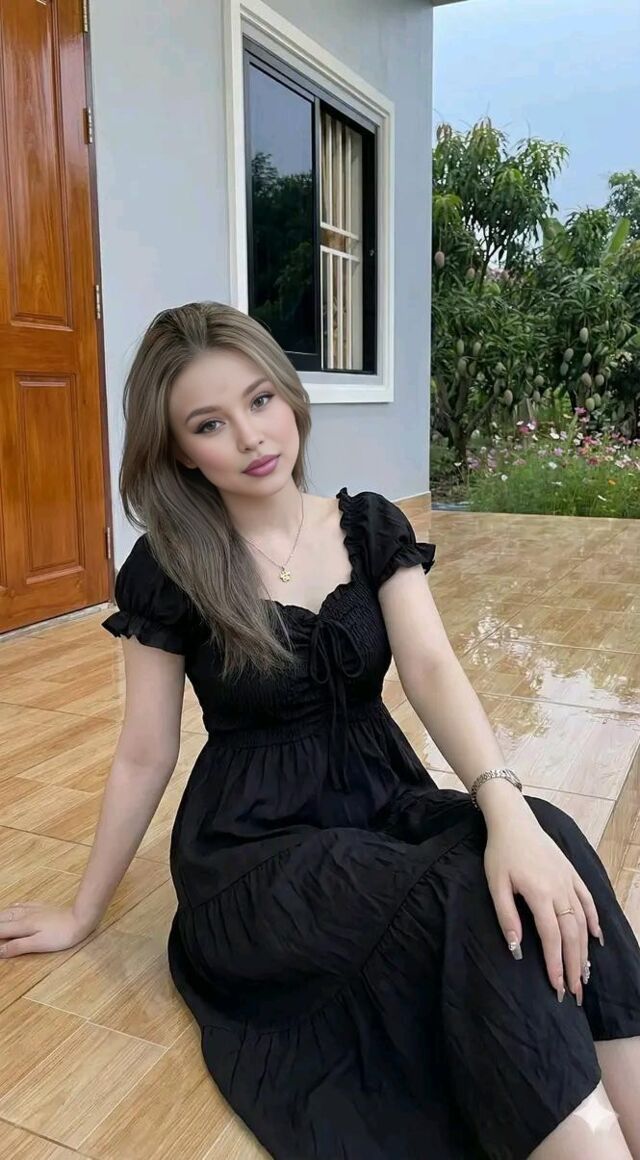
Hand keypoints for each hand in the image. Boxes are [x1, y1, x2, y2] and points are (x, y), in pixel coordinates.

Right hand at [0, 902, 96, 957]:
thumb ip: (18, 947)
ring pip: (10, 910)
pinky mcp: (42, 906)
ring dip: (0, 916)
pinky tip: (12, 908)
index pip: (0, 930)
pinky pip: (22, 905)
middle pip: (2, 918)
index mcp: (22, 925)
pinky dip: (12, 908)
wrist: (80, 918)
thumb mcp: (39, 944)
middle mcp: (25, 915)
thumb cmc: (61, 935)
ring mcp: (33, 909)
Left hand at [483, 796, 601, 1003]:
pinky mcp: (572, 874)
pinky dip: (593, 921)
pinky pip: (588, 901)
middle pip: (572, 935)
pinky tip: (596, 938)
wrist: (514, 821)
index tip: (557, 987)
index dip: (556, 964)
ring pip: (582, 921)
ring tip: (585, 974)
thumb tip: (517, 949)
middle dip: (574, 966)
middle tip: (576, 992)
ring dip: (585, 950)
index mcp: (539, 894)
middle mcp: (560, 890)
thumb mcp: (496, 884)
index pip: (551, 937)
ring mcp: (569, 881)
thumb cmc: (500, 853)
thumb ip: (506, 916)